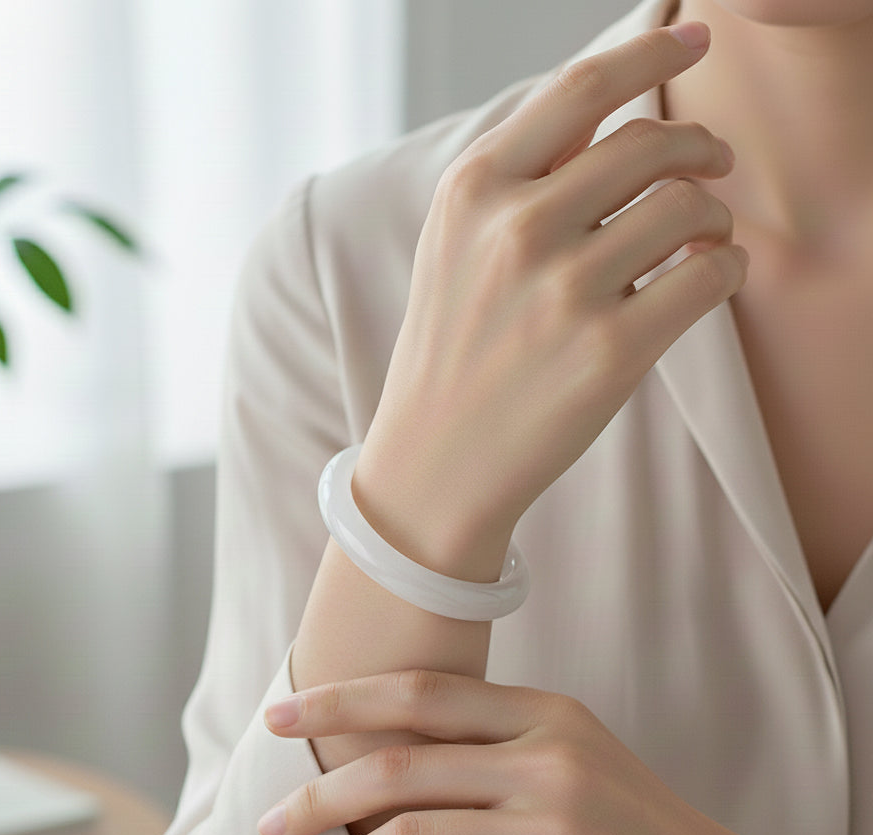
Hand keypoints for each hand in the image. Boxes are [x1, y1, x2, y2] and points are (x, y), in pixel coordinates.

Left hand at [259, 670, 782, 834]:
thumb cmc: (640, 830)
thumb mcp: (577, 758)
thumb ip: (493, 747)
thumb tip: (388, 759)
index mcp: (547, 716)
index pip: (420, 695)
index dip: (339, 700)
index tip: (278, 714)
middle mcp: (548, 763)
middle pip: (400, 765)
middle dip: (317, 793)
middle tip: (269, 822)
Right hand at [353, 21, 746, 579]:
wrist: (434, 463)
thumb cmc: (452, 352)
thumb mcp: (455, 249)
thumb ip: (521, 178)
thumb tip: (614, 114)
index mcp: (472, 192)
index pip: (581, 90)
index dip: (649, 51)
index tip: (694, 35)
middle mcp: (516, 228)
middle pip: (650, 143)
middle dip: (700, 146)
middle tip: (713, 165)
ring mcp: (564, 290)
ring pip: (690, 205)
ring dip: (716, 214)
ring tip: (703, 239)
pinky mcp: (610, 351)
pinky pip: (711, 274)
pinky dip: (728, 268)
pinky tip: (709, 279)